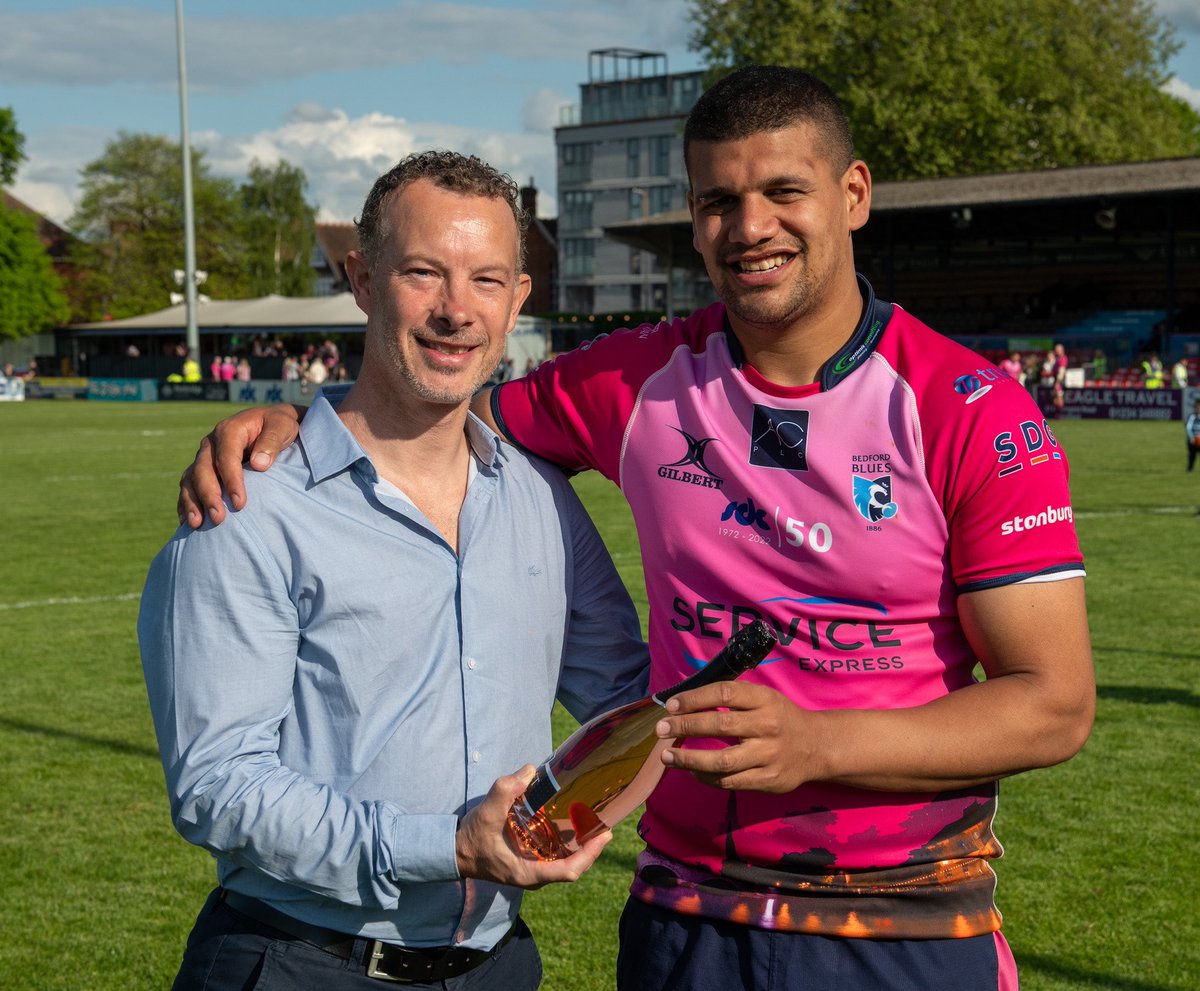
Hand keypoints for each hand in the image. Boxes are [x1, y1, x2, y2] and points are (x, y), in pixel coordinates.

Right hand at [177, 404, 303, 527]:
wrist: (270, 422)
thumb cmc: (278, 425)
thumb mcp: (282, 425)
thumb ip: (272, 441)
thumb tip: (259, 465)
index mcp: (230, 430)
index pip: (227, 457)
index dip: (231, 481)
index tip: (240, 503)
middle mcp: (212, 443)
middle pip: (203, 470)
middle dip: (209, 496)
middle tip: (219, 519)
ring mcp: (205, 456)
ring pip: (191, 479)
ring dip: (192, 502)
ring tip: (197, 524)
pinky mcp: (203, 468)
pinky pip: (188, 485)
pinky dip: (186, 502)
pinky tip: (187, 521)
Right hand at [455, 766, 611, 888]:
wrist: (456, 852)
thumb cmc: (472, 838)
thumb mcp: (486, 813)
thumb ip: (505, 790)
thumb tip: (530, 770)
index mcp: (528, 873)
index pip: (568, 871)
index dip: (590, 854)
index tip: (604, 836)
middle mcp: (535, 877)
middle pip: (574, 867)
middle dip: (592, 848)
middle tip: (606, 825)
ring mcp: (533, 872)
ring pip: (567, 863)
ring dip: (583, 847)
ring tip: (595, 823)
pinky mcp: (530, 864)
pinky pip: (558, 858)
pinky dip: (569, 845)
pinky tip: (573, 825)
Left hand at [655, 682, 815, 793]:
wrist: (817, 746)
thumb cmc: (780, 717)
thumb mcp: (764, 698)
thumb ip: (732, 697)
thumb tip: (685, 699)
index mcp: (765, 700)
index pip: (725, 693)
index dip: (695, 697)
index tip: (671, 705)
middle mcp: (768, 726)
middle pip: (720, 725)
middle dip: (685, 726)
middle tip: (661, 728)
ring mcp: (768, 755)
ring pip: (722, 761)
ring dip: (689, 759)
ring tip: (667, 756)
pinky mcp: (767, 780)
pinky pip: (730, 782)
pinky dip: (706, 777)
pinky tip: (692, 770)